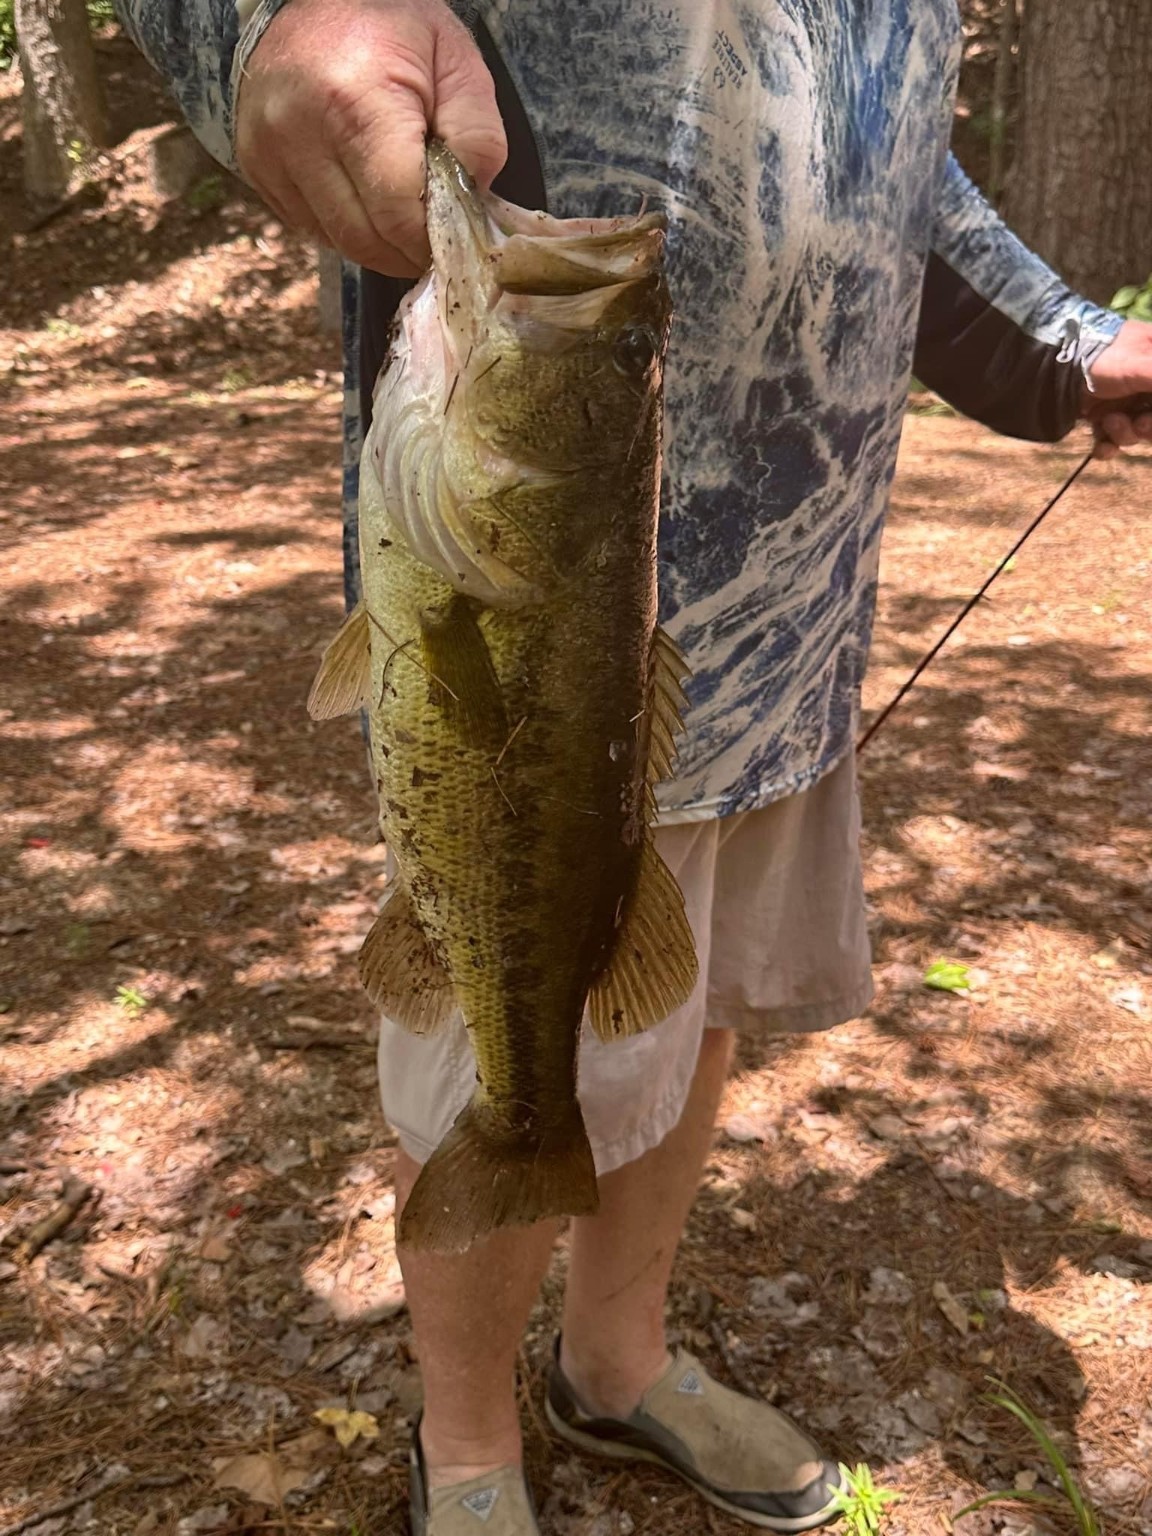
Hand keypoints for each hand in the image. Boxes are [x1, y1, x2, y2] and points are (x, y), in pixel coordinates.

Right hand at [234, 0, 505, 275]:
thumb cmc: (393, 26)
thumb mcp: (456, 63)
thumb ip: (478, 136)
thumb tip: (474, 205)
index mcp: (356, 103)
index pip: (398, 216)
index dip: (430, 242)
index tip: (451, 239)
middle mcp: (300, 131)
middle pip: (364, 239)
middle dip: (405, 252)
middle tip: (430, 240)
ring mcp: (268, 150)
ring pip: (335, 241)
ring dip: (375, 243)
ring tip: (399, 213)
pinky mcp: (254, 163)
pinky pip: (307, 226)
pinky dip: (342, 227)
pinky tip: (362, 197)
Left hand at [1082, 319, 1151, 460]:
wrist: (1055, 365)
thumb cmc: (1105, 356)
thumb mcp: (1145, 365)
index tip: (1145, 416)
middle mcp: (1145, 385)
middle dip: (1147, 427)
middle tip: (1139, 423)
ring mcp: (1123, 402)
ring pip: (1136, 433)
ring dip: (1124, 433)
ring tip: (1108, 421)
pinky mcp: (1100, 417)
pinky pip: (1112, 442)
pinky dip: (1106, 447)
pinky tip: (1100, 447)